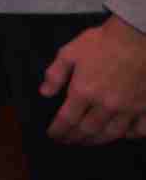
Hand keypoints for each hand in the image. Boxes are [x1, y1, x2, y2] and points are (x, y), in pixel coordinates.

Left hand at [41, 17, 145, 142]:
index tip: (53, 135)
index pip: (67, 120)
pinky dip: (130, 135)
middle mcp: (105, 105)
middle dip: (75, 138)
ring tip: (89, 142)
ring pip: (111, 134)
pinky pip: (139, 130)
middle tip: (68, 141)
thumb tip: (44, 93)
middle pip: (87, 130)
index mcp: (84, 92)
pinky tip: (123, 135)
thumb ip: (55, 74)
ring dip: (97, 141)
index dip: (58, 131)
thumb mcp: (70, 52)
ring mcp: (129, 109)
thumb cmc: (102, 42)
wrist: (137, 37)